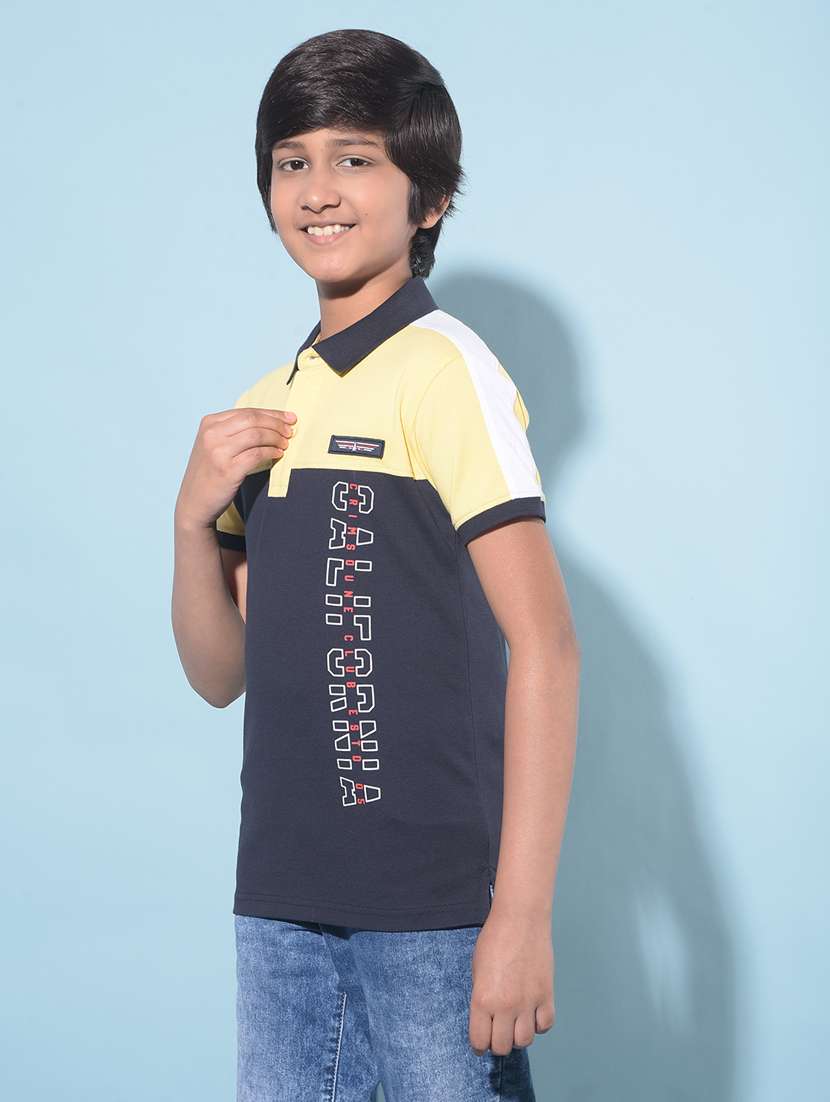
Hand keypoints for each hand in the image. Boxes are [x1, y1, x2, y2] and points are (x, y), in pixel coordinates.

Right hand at [175, 406, 296, 530]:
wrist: (194, 503)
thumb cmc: (209, 474)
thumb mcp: (214, 445)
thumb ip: (234, 432)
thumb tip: (269, 421)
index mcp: (209, 423)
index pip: (246, 411)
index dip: (271, 413)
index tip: (289, 418)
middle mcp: (211, 434)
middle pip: (253, 420)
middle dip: (276, 423)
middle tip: (290, 430)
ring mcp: (218, 452)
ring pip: (256, 435)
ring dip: (275, 438)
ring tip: (285, 443)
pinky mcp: (227, 470)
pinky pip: (256, 454)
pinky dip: (271, 452)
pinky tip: (278, 455)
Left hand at [468, 904, 554, 1056]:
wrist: (521, 919)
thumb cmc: (495, 938)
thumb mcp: (476, 969)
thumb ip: (481, 997)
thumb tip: (486, 1017)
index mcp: (483, 999)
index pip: (479, 1041)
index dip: (478, 1044)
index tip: (480, 1041)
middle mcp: (506, 1006)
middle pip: (502, 1046)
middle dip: (497, 1043)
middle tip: (497, 1032)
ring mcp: (528, 1002)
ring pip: (525, 1041)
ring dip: (518, 1036)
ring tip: (514, 1023)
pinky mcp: (546, 995)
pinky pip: (545, 1025)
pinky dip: (538, 1025)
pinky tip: (532, 1014)